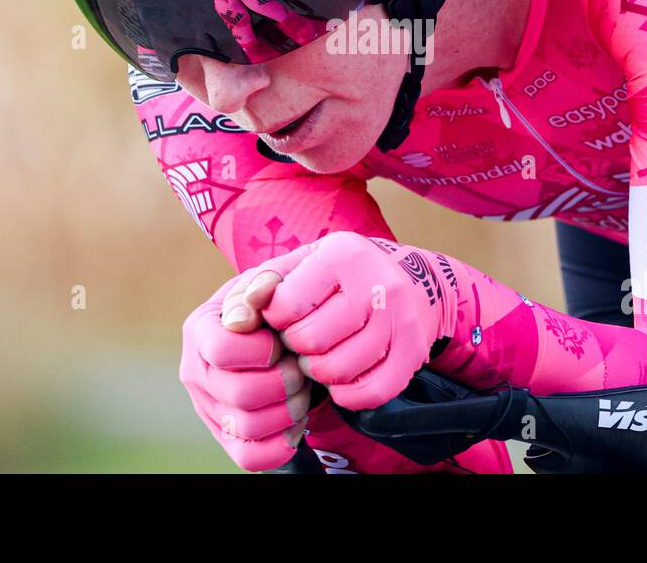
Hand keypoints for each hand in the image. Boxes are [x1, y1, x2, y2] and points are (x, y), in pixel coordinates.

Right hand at [179, 260, 315, 471]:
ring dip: (288, 412)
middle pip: (239, 394)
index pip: (223, 351)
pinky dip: (280, 445)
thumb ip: (261, 286)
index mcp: (200, 329)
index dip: (263, 351)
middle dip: (284, 383)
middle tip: (300, 369)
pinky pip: (250, 458)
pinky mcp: (224, 436)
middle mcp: (195, 371)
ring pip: (248, 428)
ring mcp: (208, 407)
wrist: (283, 325)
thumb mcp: (273, 280)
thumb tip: (242, 318)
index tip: (282, 342)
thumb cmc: (277, 302)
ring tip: (301, 391)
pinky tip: (294, 422)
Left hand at [257, 231, 459, 410]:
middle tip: (301, 339)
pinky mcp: (414, 354)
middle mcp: (378, 283)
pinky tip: (343, 376)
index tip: (286, 314)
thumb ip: (260, 287)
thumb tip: (232, 321)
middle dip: (296, 347)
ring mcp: (402, 320)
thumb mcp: (301, 266)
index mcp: (343, 254)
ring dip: (318, 372)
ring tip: (319, 356)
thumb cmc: (339, 278)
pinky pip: (368, 393)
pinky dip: (347, 393)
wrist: (412, 284)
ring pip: (337, 371)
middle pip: (310, 342)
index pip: (285, 305)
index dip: (276, 318)